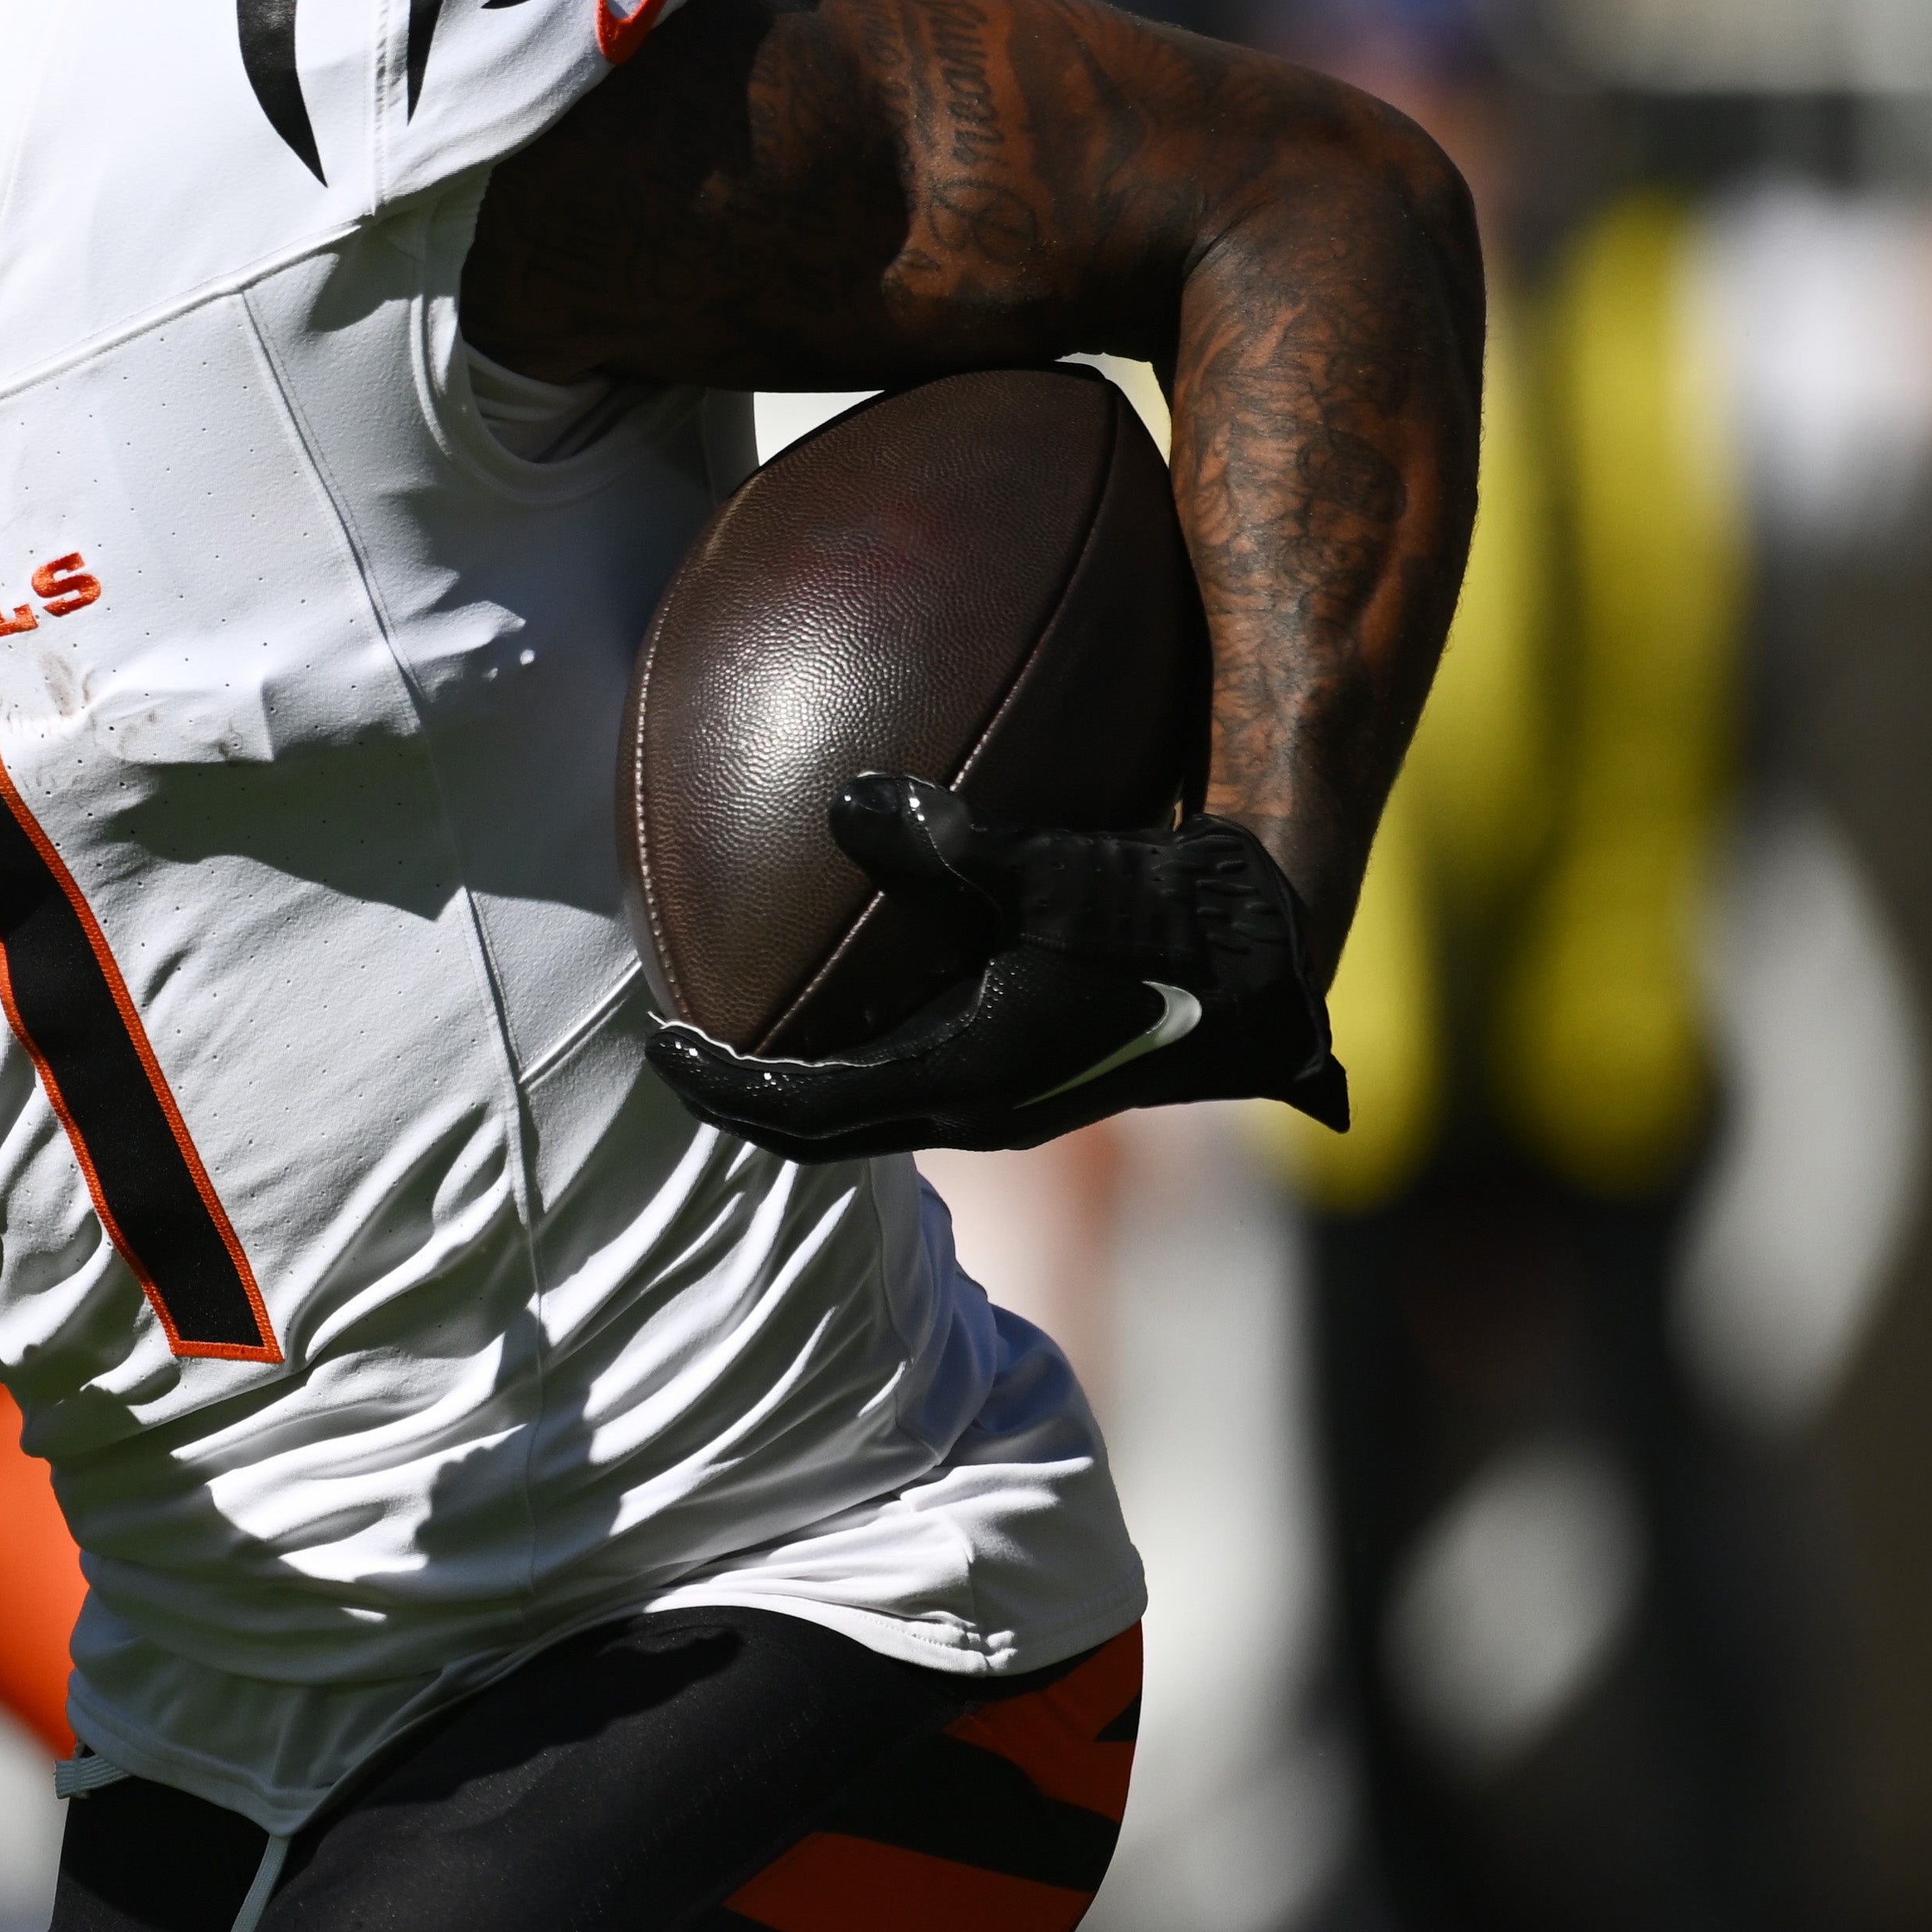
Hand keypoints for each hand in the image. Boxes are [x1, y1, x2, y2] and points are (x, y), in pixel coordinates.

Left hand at [646, 775, 1348, 1163]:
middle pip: (821, 1133)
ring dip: (796, 1085)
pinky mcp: (1029, 1074)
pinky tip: (843, 993)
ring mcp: (1005, 1100)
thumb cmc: (1168, 920)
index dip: (723, 1085)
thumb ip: (949, 842)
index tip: (658, 1044)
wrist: (1272, 966)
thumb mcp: (1057, 871)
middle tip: (673, 1047)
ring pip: (867, 1114)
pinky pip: (909, 1083)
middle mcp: (976, 1110)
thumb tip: (848, 799)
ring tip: (738, 1025)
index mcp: (966, 1082)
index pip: (806, 1111)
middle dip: (740, 1099)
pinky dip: (850, 1059)